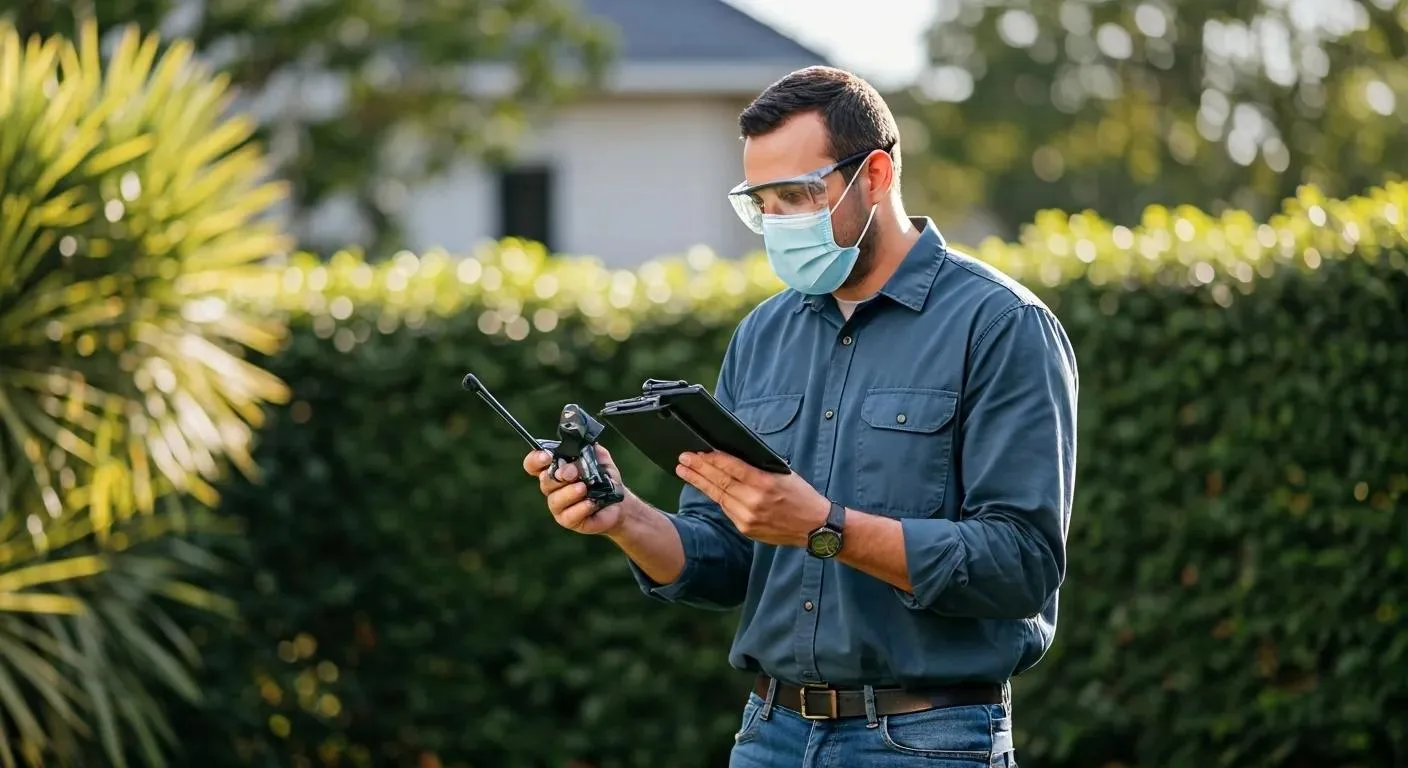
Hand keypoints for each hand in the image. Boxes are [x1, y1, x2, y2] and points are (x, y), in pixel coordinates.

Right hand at [522, 444, 627, 534]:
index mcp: (555, 469)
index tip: (548, 456)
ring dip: (570, 492)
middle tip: (574, 474)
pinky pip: (568, 515)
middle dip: (559, 476)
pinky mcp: (568, 520)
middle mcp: (553, 488)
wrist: (619, 504)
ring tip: (584, 488)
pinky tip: (591, 503)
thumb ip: (592, 451)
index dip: (535, 460)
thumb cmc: (605, 480)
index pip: (533, 464)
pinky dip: (581, 508)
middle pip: (544, 481)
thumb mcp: (602, 461)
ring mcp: (558, 505)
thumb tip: (581, 446)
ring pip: (555, 499)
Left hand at [675, 451, 828, 547]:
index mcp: (766, 484)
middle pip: (720, 482)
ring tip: (684, 472)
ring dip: (700, 483)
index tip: (697, 452)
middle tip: (683, 459)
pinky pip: (726, 509)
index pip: (732, 468)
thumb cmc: (801, 496)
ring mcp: (748, 518)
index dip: (712, 459)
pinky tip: (705, 487)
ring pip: (718, 497)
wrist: (815, 527)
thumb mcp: (784, 474)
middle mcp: (754, 502)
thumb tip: (731, 458)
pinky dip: (716, 497)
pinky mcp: (746, 529)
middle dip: (698, 469)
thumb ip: (758, 468)